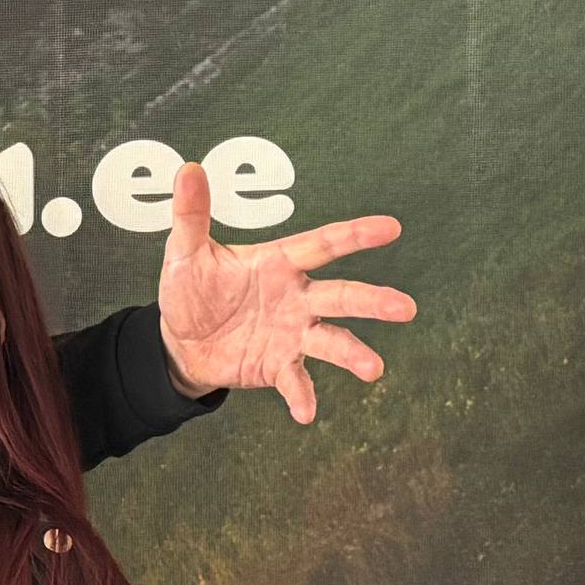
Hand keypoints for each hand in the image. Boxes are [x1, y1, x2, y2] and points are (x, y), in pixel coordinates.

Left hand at [156, 162, 415, 424]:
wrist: (179, 340)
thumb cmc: (191, 290)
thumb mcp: (185, 253)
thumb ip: (192, 216)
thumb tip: (188, 170)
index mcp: (280, 263)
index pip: (323, 244)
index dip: (356, 235)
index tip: (391, 228)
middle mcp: (297, 297)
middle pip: (341, 295)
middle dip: (372, 301)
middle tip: (404, 308)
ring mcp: (292, 333)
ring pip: (331, 340)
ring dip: (353, 354)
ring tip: (374, 369)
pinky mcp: (278, 365)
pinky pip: (295, 381)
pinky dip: (302, 396)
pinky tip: (305, 414)